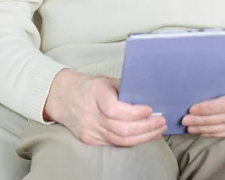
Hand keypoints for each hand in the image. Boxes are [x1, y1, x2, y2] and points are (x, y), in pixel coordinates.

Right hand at [43, 68, 166, 146]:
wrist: (64, 97)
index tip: (150, 109)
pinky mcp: (89, 140)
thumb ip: (125, 89)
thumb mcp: (107, 81)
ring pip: (120, 140)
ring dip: (143, 137)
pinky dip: (131, 141)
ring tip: (158, 130)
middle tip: (161, 122)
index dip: (135, 113)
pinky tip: (144, 136)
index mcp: (96, 94)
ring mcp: (89, 130)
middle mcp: (91, 114)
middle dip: (146, 127)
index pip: (116, 109)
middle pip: (121, 129)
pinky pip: (114, 143)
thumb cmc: (90, 86)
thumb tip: (149, 96)